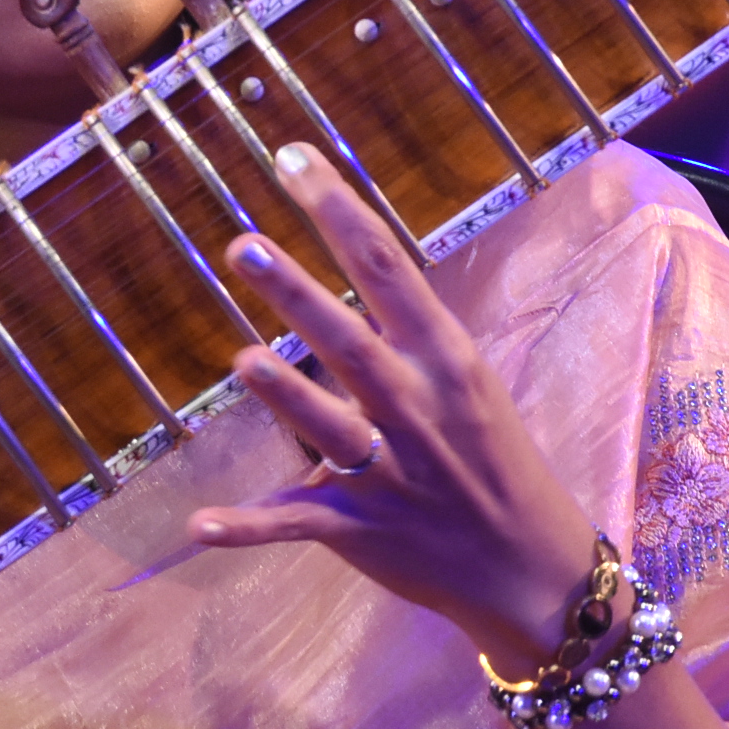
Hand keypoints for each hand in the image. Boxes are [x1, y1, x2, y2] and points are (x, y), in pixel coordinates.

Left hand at [189, 144, 601, 666]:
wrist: (530, 569)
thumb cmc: (491, 460)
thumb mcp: (466, 381)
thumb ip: (404, 335)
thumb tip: (348, 269)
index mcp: (446, 359)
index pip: (389, 269)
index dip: (338, 212)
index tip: (292, 159)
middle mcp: (418, 408)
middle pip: (352, 342)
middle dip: (298, 295)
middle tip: (243, 246)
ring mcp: (390, 472)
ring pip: (332, 429)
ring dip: (287, 398)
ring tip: (242, 361)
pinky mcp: (362, 529)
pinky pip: (297, 524)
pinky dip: (248, 527)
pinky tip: (198, 526)